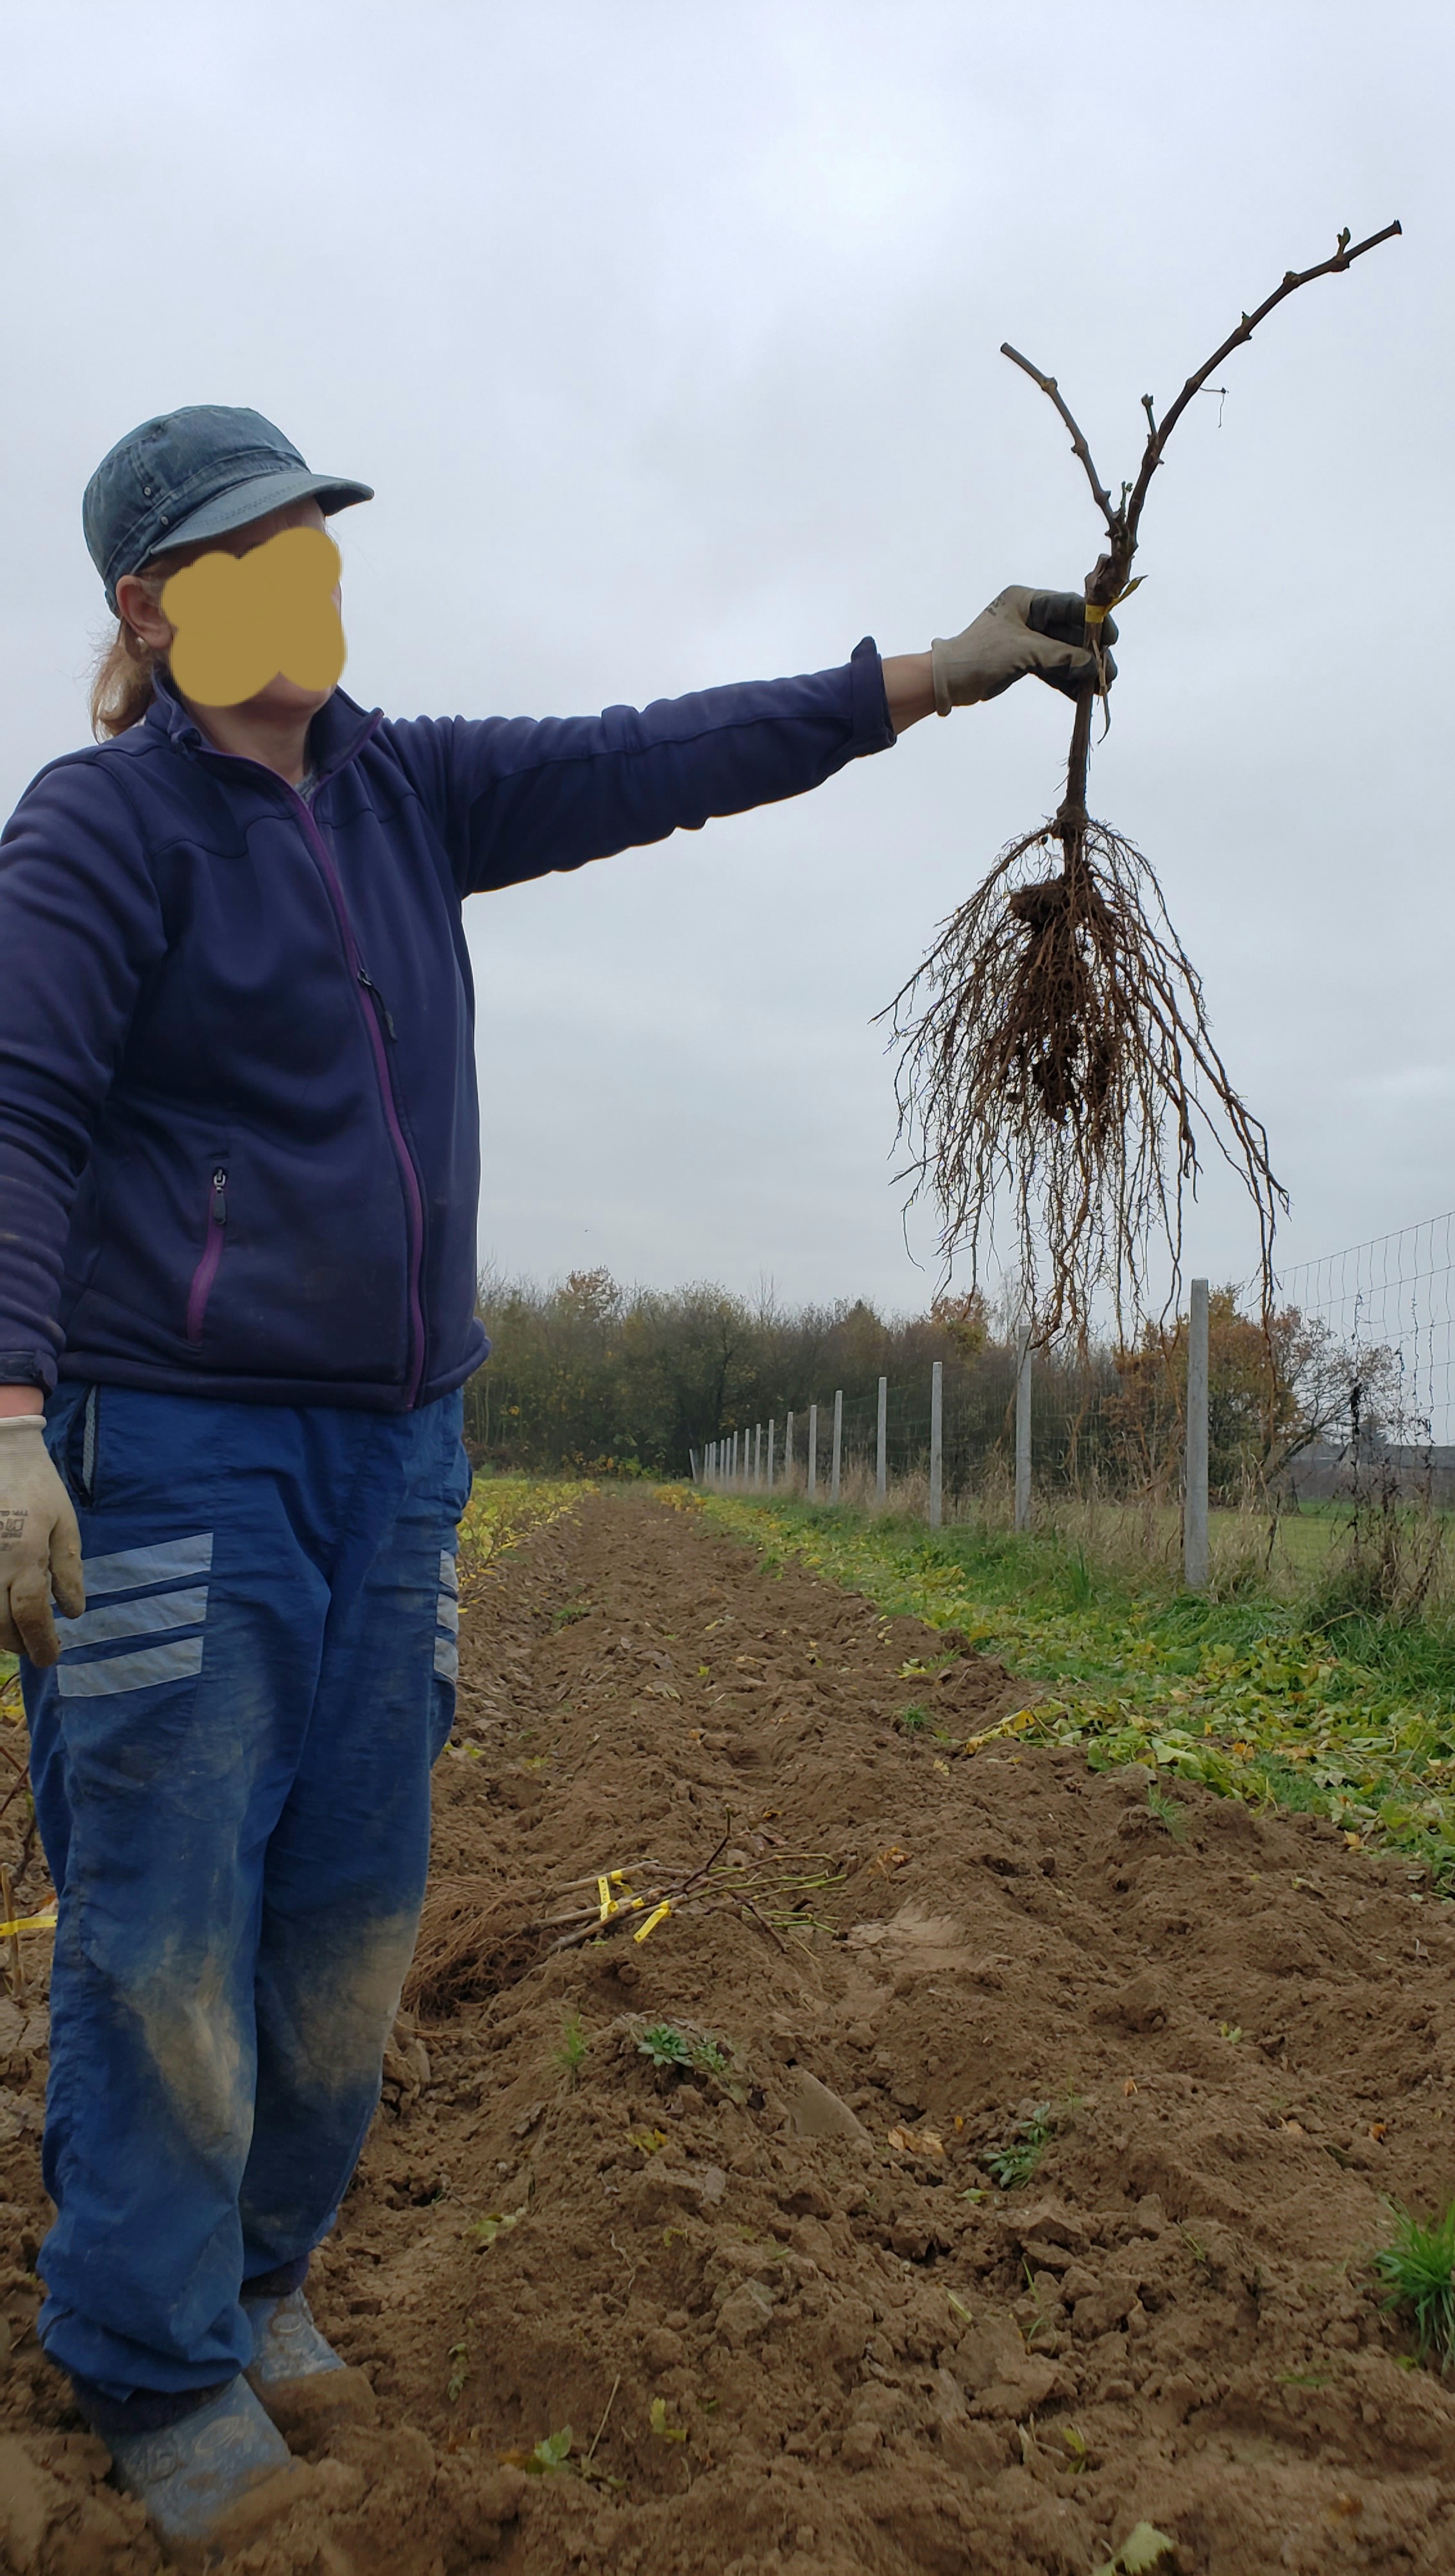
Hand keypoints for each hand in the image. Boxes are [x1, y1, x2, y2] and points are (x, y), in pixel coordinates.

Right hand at [0, 1415, 83, 1666]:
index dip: (41, 1642)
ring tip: (20, 1632)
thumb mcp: (66, 1525)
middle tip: (37, 1646)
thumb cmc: (38, 1487)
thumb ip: (68, 1571)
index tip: (51, 1657)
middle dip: (19, 1642)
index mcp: (25, 1558)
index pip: (31, 1616)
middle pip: (0, 1625)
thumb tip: (72, 1612)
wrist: (2, 1454)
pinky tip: (3, 1607)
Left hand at [931, 587, 1116, 713]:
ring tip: (1100, 687)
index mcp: (1027, 601)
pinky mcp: (1024, 660)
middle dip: (1090, 653)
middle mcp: (1029, 616)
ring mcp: (1027, 639)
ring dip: (1081, 670)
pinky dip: (1066, 680)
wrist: (949, 681)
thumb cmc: (980, 655)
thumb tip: (1092, 664)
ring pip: (1063, 653)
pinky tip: (1082, 694)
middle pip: (1070, 632)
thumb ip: (1060, 656)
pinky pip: (1052, 668)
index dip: (1093, 621)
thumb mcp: (1024, 651)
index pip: (1070, 605)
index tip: (1111, 638)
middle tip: (1108, 672)